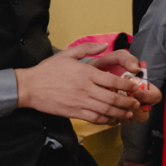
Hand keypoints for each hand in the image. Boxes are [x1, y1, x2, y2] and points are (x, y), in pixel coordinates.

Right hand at [15, 45, 151, 123]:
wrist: (29, 87)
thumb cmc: (48, 70)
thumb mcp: (67, 54)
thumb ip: (87, 48)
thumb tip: (105, 45)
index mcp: (86, 74)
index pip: (113, 80)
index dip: (127, 85)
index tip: (134, 88)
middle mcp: (86, 88)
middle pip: (113, 98)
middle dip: (128, 102)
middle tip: (136, 104)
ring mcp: (80, 102)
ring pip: (106, 110)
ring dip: (121, 113)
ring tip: (129, 114)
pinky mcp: (74, 112)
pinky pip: (95, 118)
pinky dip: (106, 120)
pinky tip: (112, 120)